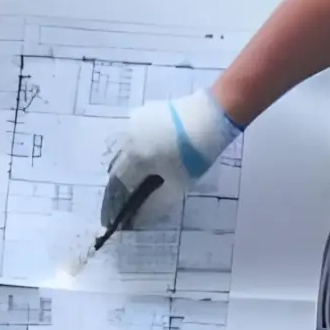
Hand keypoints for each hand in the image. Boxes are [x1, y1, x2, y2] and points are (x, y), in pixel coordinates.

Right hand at [101, 89, 241, 230]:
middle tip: (127, 198)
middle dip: (121, 184)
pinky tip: (149, 153)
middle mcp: (127, 139)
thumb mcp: (177, 184)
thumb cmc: (195, 154)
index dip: (118, 202)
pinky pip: (133, 135)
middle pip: (118, 166)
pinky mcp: (144, 111)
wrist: (211, 116)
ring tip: (138, 177)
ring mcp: (134, 122)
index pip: (118, 185)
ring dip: (127, 165)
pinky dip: (136, 148)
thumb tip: (138, 218)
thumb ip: (154, 202)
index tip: (119, 216)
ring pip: (124, 149)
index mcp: (134, 158)